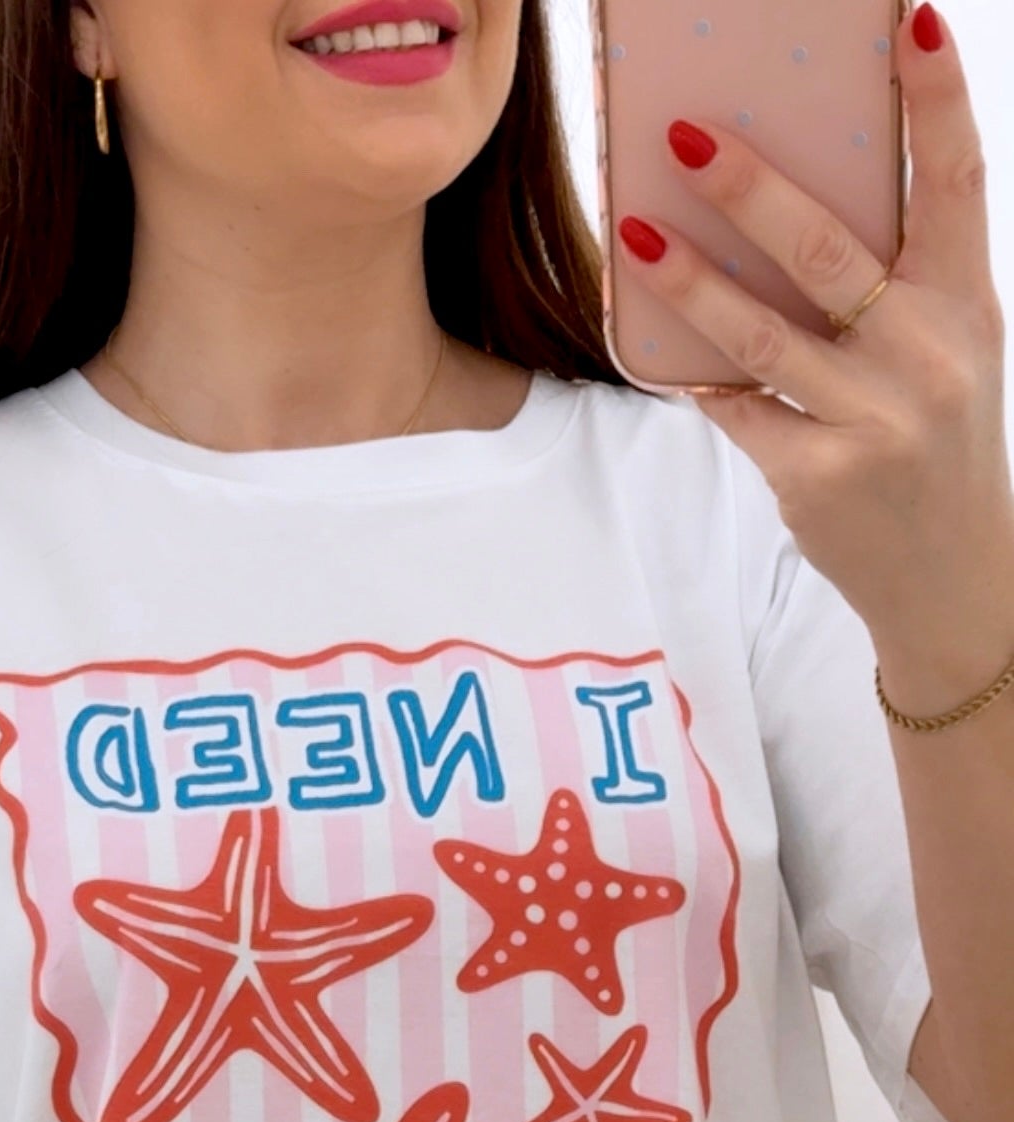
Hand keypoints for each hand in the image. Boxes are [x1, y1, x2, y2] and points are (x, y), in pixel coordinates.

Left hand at [614, 3, 1013, 647]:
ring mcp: (874, 422)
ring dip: (692, 282)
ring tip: (638, 234)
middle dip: (752, 190)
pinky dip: (697, 376)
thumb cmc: (933, 443)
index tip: (909, 18)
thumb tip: (787, 199)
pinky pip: (739, 410)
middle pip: (831, 252)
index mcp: (968, 305)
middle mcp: (930, 357)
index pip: (958, 179)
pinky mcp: (818, 479)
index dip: (937, 96)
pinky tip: (658, 343)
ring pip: (765, 335)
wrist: (950, 580)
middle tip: (684, 135)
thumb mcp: (945, 352)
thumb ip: (894, 284)